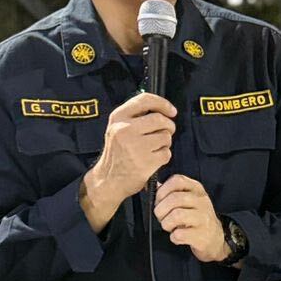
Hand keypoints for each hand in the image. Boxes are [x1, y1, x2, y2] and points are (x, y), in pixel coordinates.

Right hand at [80, 92, 175, 231]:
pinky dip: (164, 156)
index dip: (162, 103)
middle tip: (166, 132)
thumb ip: (135, 116)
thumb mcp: (117, 128)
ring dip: (165, 142)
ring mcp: (136, 146)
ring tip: (155, 148)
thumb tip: (162, 109)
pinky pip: (166, 153)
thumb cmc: (116, 154)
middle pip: (160, 119)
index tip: (171, 110)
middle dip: (168, 126)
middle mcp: (125, 129)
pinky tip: (154, 160)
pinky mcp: (146, 162)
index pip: (145, 100)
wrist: (108, 180)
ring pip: (165, 136)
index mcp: (118, 118)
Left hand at [153, 174, 227, 261]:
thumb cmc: (196, 218)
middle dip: (161, 210)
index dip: (162, 191)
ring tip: (169, 227)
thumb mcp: (188, 200)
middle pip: (174, 199)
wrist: (214, 238)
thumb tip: (156, 185)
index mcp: (196, 189)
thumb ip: (172, 192)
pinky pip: (179, 234)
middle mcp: (202, 201)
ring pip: (176, 215)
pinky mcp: (202, 235)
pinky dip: (173, 237)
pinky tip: (177, 236)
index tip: (158, 201)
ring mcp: (203, 218)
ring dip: (166, 223)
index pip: (177, 180)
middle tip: (161, 217)